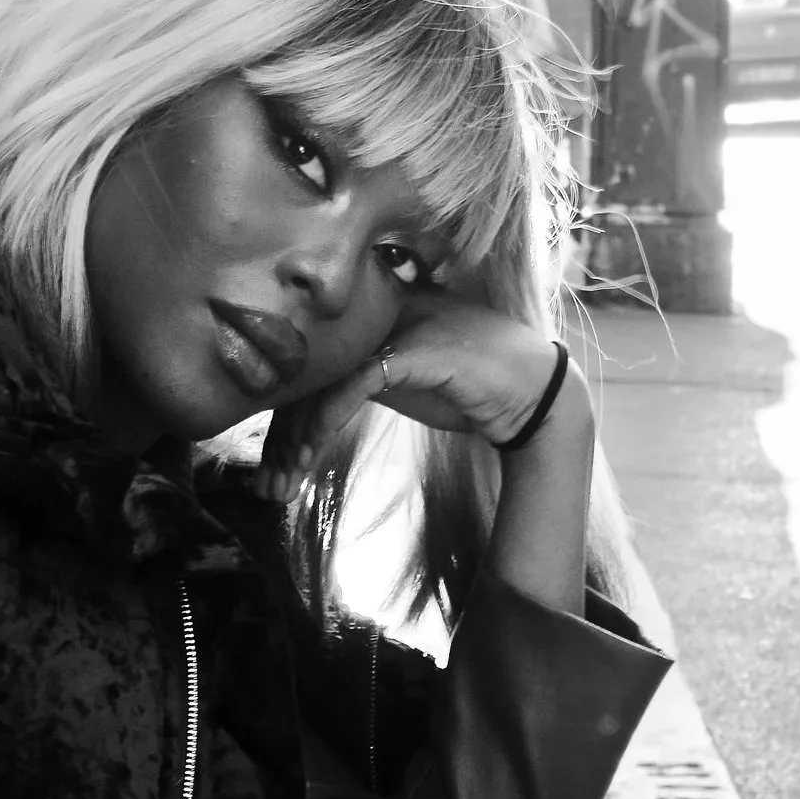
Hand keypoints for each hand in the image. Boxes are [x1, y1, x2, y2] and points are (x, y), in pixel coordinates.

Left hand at [253, 299, 578, 503]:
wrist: (532, 391)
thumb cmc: (468, 386)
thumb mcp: (402, 381)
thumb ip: (360, 378)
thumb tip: (309, 407)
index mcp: (370, 315)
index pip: (310, 364)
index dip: (283, 418)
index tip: (272, 467)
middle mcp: (379, 312)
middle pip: (310, 373)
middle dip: (282, 437)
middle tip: (268, 487)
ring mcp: (399, 326)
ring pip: (326, 380)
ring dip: (298, 439)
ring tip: (283, 483)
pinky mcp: (417, 348)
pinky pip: (356, 383)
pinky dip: (327, 419)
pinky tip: (310, 452)